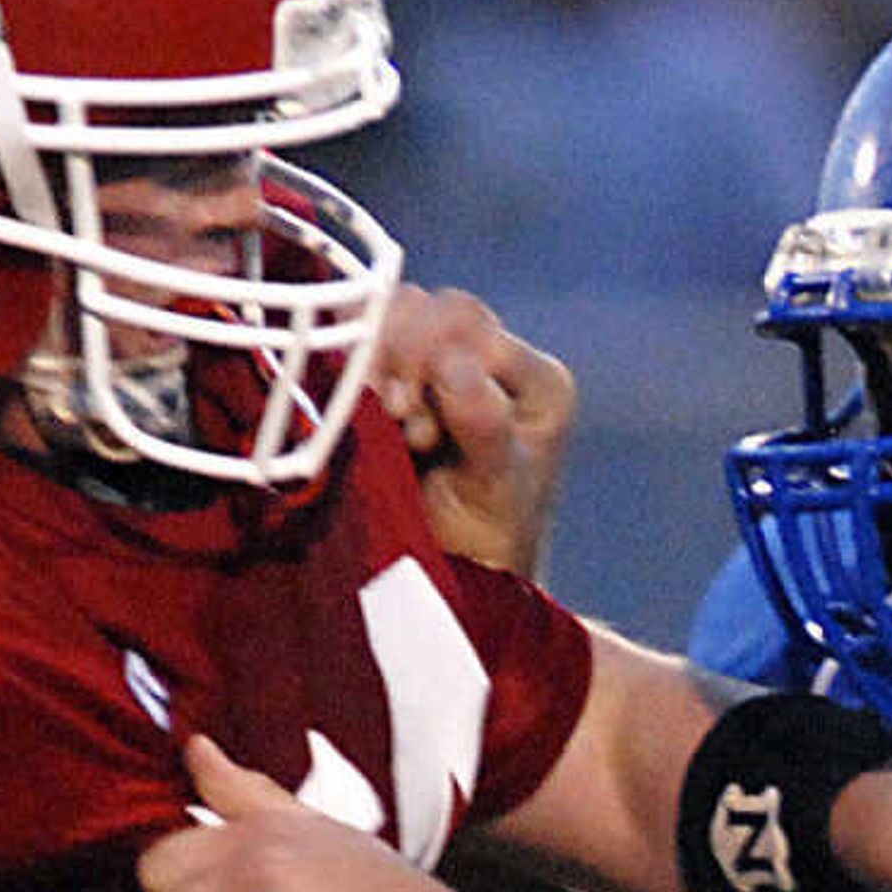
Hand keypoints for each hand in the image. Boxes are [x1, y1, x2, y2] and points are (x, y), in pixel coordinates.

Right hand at [377, 285, 574, 579]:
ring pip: (395, 318)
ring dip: (377, 364)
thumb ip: (485, 426)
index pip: (471, 326)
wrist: (457, 580)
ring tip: (390, 424)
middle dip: (401, 359)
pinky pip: (367, 342)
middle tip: (400, 421)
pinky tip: (364, 411)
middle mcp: (495, 363)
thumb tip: (455, 366)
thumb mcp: (497, 489)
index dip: (428, 359)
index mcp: (536, 380)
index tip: (413, 423)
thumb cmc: (487, 544)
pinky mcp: (404, 381)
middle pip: (433, 311)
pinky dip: (355, 366)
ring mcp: (447, 368)